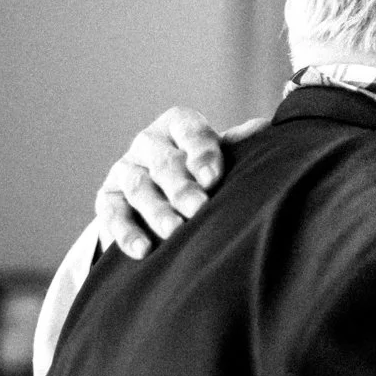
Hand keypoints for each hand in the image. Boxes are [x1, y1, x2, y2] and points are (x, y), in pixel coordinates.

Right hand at [94, 107, 265, 257]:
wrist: (166, 195)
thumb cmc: (203, 171)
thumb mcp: (220, 154)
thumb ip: (239, 144)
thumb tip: (268, 128)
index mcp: (178, 125)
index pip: (189, 131)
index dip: (201, 152)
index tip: (213, 178)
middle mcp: (148, 144)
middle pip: (164, 163)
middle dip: (181, 187)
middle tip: (198, 208)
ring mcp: (125, 170)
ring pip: (139, 188)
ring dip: (157, 211)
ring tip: (174, 231)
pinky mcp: (108, 198)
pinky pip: (112, 214)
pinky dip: (126, 233)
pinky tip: (143, 250)